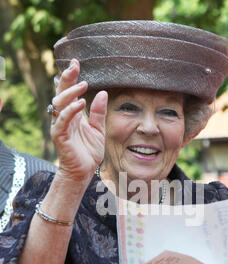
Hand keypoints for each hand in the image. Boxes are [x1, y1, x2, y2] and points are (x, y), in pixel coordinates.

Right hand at [51, 58, 106, 181]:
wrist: (84, 171)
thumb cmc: (89, 151)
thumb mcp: (98, 129)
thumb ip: (99, 112)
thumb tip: (102, 93)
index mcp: (72, 114)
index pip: (69, 91)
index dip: (71, 76)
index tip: (76, 62)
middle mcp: (64, 117)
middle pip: (61, 92)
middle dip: (67, 77)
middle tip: (74, 65)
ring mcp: (60, 125)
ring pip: (60, 103)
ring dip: (70, 92)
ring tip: (83, 85)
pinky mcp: (60, 136)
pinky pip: (63, 119)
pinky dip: (71, 110)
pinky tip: (81, 103)